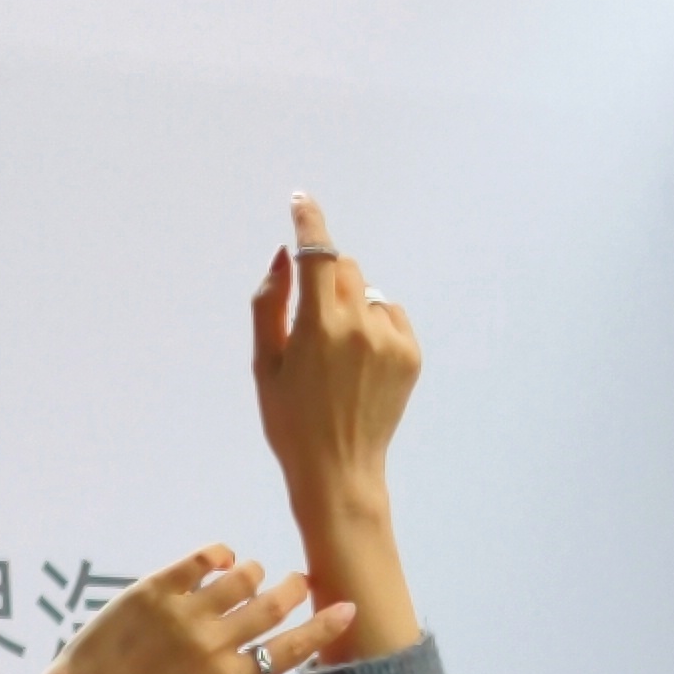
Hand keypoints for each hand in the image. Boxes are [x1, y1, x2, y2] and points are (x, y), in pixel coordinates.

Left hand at [9, 548, 351, 673]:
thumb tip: (281, 663)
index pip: (292, 650)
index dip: (325, 626)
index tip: (347, 606)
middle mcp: (213, 648)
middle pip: (275, 603)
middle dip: (294, 588)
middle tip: (296, 581)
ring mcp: (185, 616)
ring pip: (246, 575)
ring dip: (253, 574)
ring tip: (246, 578)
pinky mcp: (156, 589)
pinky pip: (207, 557)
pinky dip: (221, 555)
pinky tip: (220, 562)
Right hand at [252, 191, 421, 655]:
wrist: (338, 473)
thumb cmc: (290, 424)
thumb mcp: (264, 367)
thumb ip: (269, 305)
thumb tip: (283, 257)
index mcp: (318, 328)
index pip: (317, 252)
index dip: (308, 222)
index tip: (301, 201)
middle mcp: (359, 326)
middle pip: (345, 267)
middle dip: (328, 280)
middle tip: (313, 323)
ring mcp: (389, 339)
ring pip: (368, 292)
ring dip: (351, 308)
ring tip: (338, 358)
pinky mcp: (410, 352)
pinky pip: (390, 314)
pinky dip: (375, 327)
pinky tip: (360, 366)